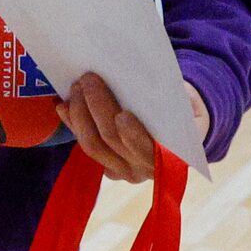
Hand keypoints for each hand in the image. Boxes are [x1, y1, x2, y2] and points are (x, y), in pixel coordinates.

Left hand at [58, 74, 207, 183]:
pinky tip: (64, 106)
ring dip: (80, 113)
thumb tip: (139, 79)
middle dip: (97, 107)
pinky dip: (73, 124)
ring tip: (76, 87)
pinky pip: (85, 146)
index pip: (148, 148)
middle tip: (88, 79)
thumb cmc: (183, 110)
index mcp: (175, 156)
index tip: (122, 115)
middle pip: (112, 140)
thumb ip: (170, 96)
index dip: (134, 135)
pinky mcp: (107, 166)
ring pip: (92, 145)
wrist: (182, 131)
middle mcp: (147, 170)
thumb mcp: (185, 101)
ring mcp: (124, 171)